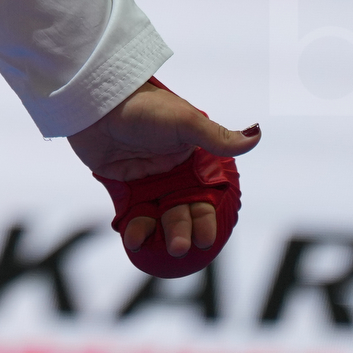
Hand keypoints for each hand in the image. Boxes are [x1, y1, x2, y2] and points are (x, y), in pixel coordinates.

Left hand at [67, 80, 258, 258]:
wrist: (97, 104)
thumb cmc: (144, 107)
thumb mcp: (184, 121)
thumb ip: (217, 137)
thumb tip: (256, 135)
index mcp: (194, 160)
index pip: (206, 196)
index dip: (207, 218)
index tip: (206, 238)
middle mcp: (174, 174)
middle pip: (184, 211)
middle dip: (185, 230)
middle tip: (181, 247)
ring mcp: (150, 182)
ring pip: (161, 217)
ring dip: (163, 233)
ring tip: (162, 247)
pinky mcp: (125, 188)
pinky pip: (134, 214)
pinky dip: (137, 229)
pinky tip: (135, 240)